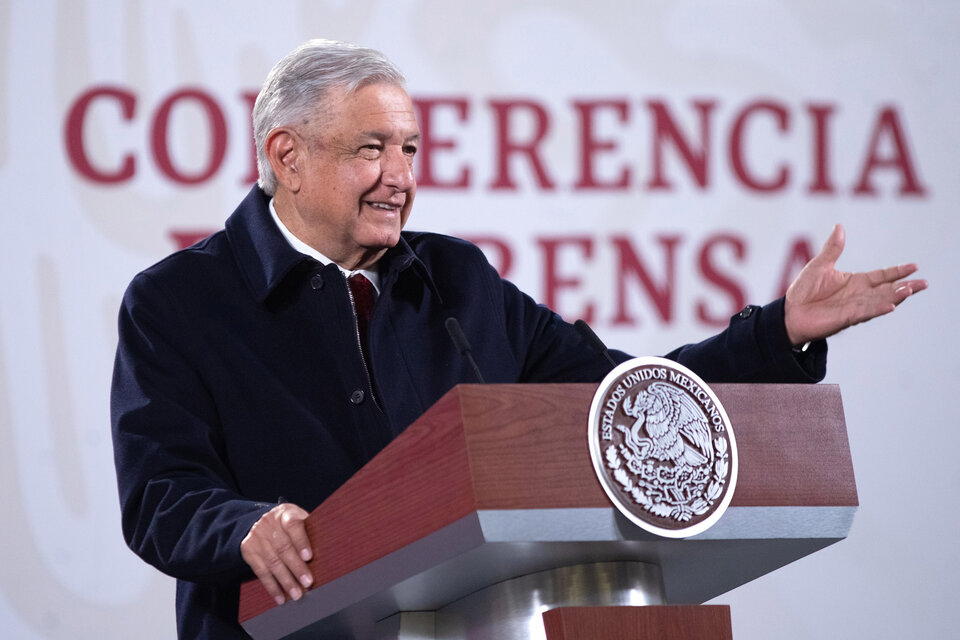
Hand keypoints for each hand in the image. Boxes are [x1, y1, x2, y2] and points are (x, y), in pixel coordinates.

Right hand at [240, 503, 312, 605]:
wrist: (262, 521)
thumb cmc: (289, 524)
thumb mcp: (299, 519)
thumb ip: (310, 531)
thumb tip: (329, 550)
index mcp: (285, 513)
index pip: (293, 525)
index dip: (301, 541)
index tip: (309, 556)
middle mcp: (268, 523)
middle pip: (283, 548)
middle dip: (296, 567)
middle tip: (307, 582)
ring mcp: (256, 537)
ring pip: (272, 562)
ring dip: (285, 581)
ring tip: (296, 594)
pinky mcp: (248, 550)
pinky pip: (261, 572)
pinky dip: (272, 587)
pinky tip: (281, 597)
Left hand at [784, 224, 926, 344]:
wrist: (789, 312)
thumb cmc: (803, 291)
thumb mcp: (819, 265)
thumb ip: (832, 249)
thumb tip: (839, 226)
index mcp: (855, 281)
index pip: (881, 276)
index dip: (897, 271)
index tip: (915, 266)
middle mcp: (858, 295)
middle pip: (887, 290)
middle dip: (905, 286)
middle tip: (924, 283)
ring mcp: (854, 307)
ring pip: (879, 301)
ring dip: (894, 296)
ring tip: (909, 290)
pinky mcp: (846, 318)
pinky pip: (865, 312)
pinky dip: (878, 309)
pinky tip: (891, 305)